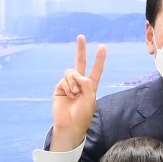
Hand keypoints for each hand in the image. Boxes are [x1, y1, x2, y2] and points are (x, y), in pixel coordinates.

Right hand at [50, 34, 105, 151]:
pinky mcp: (60, 88)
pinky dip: (68, 86)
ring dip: (74, 82)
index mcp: (90, 86)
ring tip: (75, 94)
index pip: (96, 70)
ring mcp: (69, 85)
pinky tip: (69, 95)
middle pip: (80, 63)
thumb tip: (77, 74)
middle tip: (81, 36)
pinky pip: (65, 79)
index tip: (102, 47)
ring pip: (71, 72)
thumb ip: (87, 83)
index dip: (99, 59)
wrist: (70, 125)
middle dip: (80, 50)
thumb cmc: (82, 115)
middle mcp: (80, 83)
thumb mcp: (90, 98)